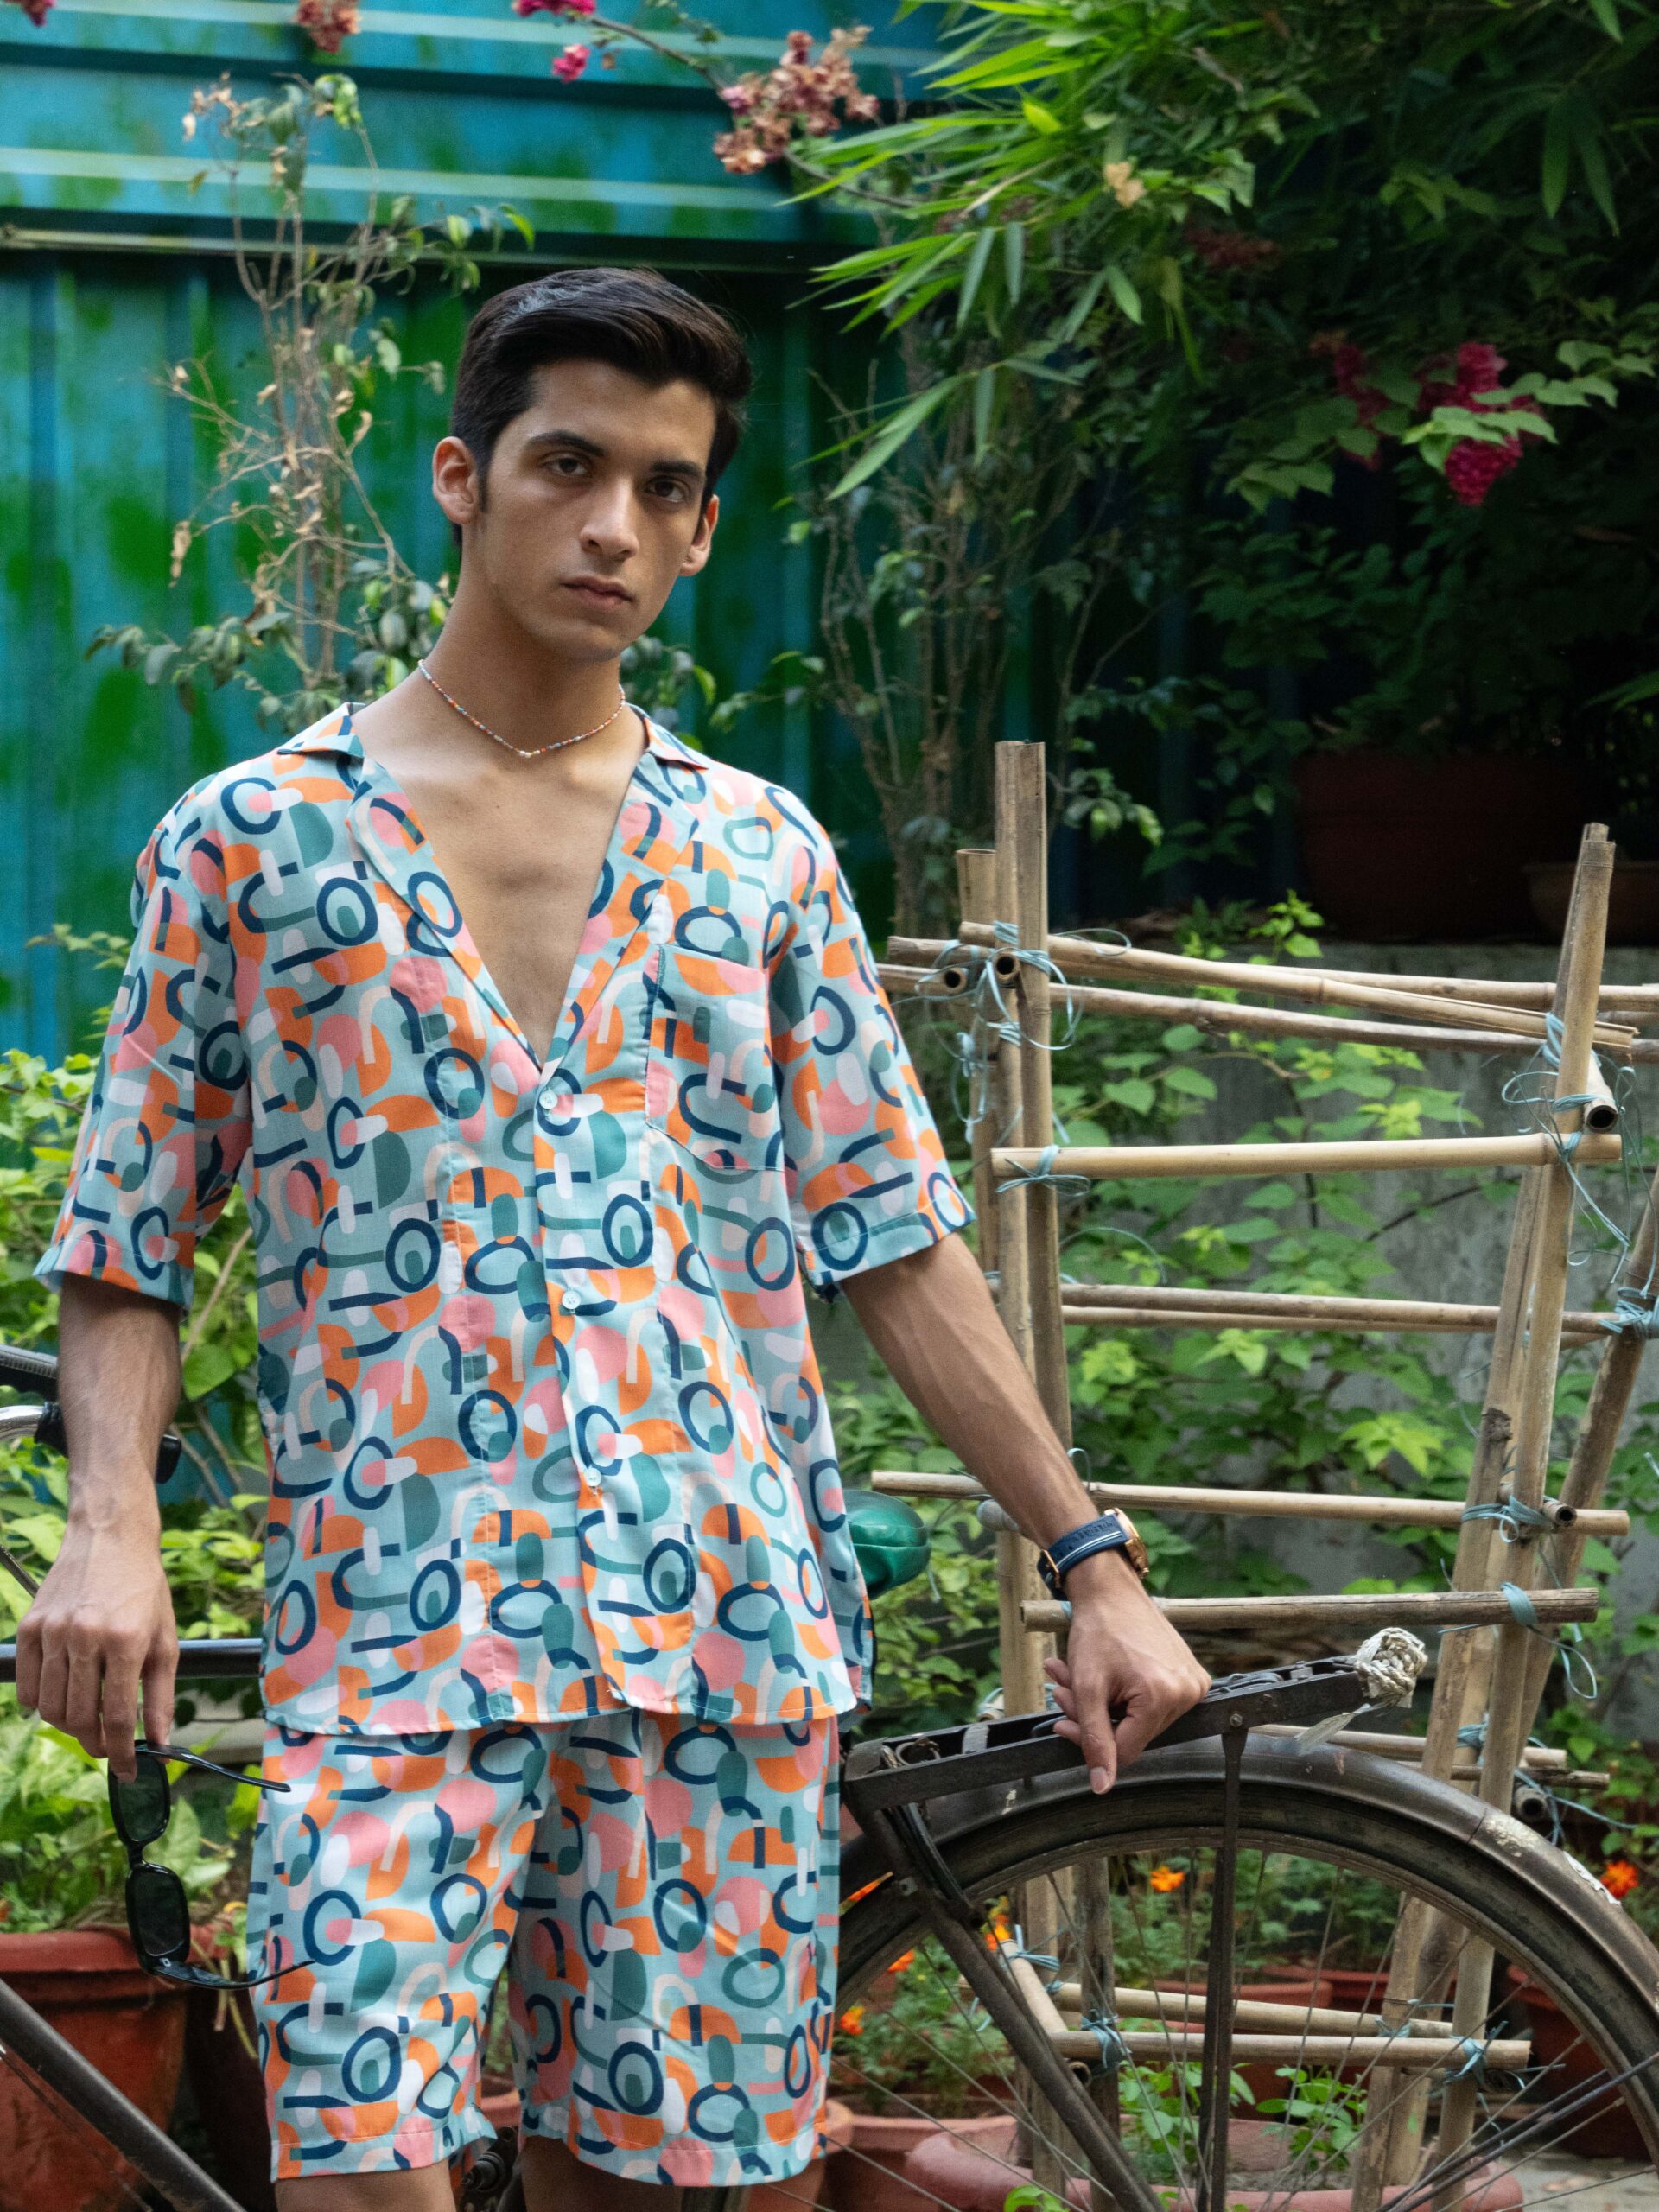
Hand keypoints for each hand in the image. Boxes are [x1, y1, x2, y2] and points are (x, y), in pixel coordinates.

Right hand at [16, 1511, 177, 1781]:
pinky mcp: (29, 1627)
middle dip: (95, 1744)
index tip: (129, 1770)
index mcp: (126, 1640)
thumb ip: (161, 1695)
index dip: (122, 1752)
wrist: (110, 1538)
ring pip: (51, 1708)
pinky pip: (27, 1688)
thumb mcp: (165, 1639)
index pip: (116, 1716)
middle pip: (80, 1717)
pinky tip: (63, 1701)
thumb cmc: (144, 1590)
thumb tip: (159, 1742)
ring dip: (70, 1727)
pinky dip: (42, 1706)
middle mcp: (85, 1636)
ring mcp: (52, 1631)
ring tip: (88, 1724)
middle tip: (108, 1748)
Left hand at [1043, 1549, 1209, 1793]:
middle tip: (1063, 1689)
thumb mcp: (1087, 1688)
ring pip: (1139, 1720)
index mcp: (1163, 1698)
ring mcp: (1193, 1684)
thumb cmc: (1097, 1630)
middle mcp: (1188, 1694)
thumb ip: (1095, 1739)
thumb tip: (1102, 1787)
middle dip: (1092, 1717)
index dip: (1089, 1741)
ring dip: (1104, 1706)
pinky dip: (1122, 1695)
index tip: (1062, 1720)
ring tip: (1075, 1677)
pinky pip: (1153, 1703)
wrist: (1111, 1590)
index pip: (1125, 1751)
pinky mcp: (1191, 1676)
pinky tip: (1101, 1676)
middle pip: (1132, 1734)